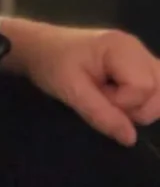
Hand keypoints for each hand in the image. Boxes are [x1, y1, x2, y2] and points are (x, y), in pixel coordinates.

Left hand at [0, 19, 159, 145]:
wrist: (38, 47)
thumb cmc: (51, 63)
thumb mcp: (70, 90)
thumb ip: (100, 114)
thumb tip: (130, 139)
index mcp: (123, 47)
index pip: (144, 88)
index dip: (121, 102)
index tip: (95, 96)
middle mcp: (139, 49)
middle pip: (159, 90)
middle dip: (133, 106)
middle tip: (101, 97)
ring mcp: (141, 56)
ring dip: (138, 105)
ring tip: (108, 96)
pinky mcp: (139, 66)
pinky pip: (155, 89)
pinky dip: (140, 100)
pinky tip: (118, 96)